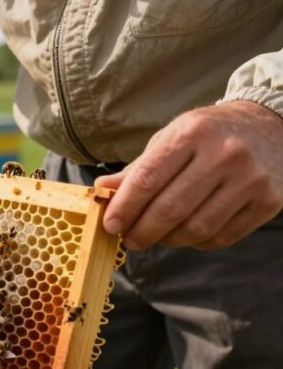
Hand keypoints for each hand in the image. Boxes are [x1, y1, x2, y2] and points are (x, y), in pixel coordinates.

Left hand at [95, 101, 282, 249]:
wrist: (270, 126)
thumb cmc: (208, 134)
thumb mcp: (171, 138)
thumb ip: (139, 168)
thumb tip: (102, 190)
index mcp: (192, 133)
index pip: (148, 178)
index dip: (124, 207)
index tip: (110, 225)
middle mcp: (224, 154)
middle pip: (171, 209)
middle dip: (142, 231)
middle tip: (130, 239)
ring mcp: (250, 179)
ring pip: (197, 228)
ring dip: (169, 240)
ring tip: (157, 236)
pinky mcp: (268, 201)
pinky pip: (222, 236)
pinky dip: (197, 242)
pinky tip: (188, 234)